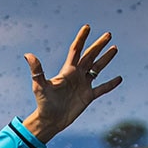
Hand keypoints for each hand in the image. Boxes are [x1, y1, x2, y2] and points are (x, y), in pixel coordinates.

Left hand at [20, 24, 120, 143]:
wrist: (50, 120)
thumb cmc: (43, 102)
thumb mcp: (40, 85)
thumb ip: (37, 70)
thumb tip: (28, 55)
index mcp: (67, 70)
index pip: (76, 50)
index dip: (81, 38)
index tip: (87, 27)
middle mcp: (76, 75)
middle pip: (90, 56)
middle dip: (99, 45)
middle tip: (108, 35)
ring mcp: (83, 85)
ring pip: (97, 69)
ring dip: (105, 59)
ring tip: (115, 49)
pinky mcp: (88, 97)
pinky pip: (101, 89)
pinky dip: (110, 84)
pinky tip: (119, 78)